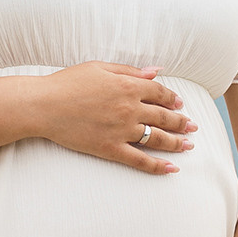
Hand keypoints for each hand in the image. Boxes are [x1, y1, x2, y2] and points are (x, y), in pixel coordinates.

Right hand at [0, 61, 194, 175]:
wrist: (44, 105)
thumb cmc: (68, 82)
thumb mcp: (100, 67)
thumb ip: (130, 70)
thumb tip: (156, 71)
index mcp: (128, 85)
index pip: (159, 93)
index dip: (173, 99)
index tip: (180, 104)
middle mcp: (130, 108)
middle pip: (164, 116)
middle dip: (182, 122)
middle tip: (193, 126)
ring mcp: (122, 130)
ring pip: (158, 138)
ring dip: (177, 142)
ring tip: (189, 145)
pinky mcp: (111, 148)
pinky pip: (140, 160)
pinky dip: (158, 166)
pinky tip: (172, 169)